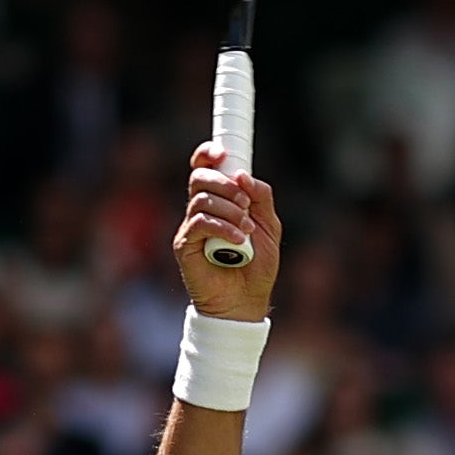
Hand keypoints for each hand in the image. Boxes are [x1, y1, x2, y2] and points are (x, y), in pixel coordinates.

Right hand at [179, 150, 283, 324]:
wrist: (245, 302)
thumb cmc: (256, 266)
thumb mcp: (269, 227)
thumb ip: (261, 198)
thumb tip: (243, 175)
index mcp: (220, 201)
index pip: (205, 168)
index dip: (207, 154)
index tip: (221, 153)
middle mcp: (201, 210)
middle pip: (200, 177)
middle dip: (225, 184)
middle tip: (245, 203)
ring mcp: (191, 227)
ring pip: (201, 198)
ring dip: (229, 209)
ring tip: (246, 228)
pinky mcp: (185, 244)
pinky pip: (199, 222)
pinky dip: (221, 226)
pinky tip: (237, 239)